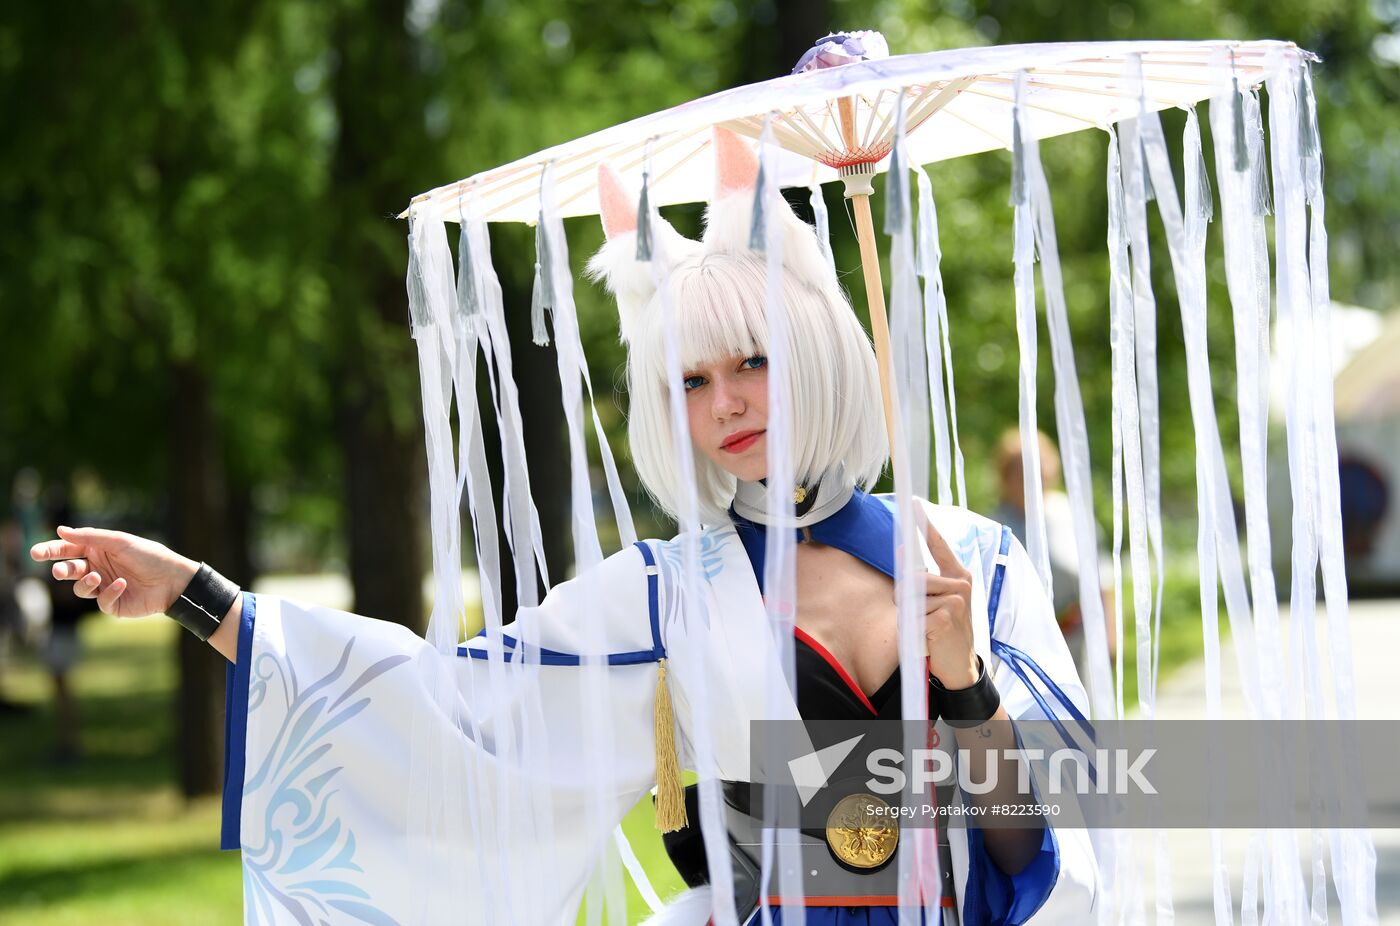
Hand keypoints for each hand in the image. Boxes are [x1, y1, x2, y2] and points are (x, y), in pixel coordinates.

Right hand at [30, 526, 197, 618]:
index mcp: (98, 550)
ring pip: (80, 587)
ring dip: (85, 582)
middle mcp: (98, 567)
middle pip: (69, 569)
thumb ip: (90, 537)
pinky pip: (100, 600)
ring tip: (95, 576)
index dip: (51, 550)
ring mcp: (104, 586)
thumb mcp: (119, 541)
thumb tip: (61, 530)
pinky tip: (123, 585)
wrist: (173, 579)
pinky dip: (108, 592)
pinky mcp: (112, 604)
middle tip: (60, 571)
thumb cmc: (149, 556)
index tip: (36, 553)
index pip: (68, 549)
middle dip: (62, 570)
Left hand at [916, 519, 977, 689]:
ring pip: (911, 598)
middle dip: (905, 598)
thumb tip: (902, 555)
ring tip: (927, 629)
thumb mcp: (938, 602)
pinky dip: (915, 631)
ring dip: (911, 617)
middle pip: (913, 577)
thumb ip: (924, 581)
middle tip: (919, 617)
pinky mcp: (946, 618)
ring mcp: (955, 600)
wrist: (960, 665)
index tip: (914, 505)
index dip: (926, 526)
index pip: (939, 545)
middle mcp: (961, 584)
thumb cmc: (944, 631)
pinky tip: (930, 639)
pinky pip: (914, 617)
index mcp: (959, 576)